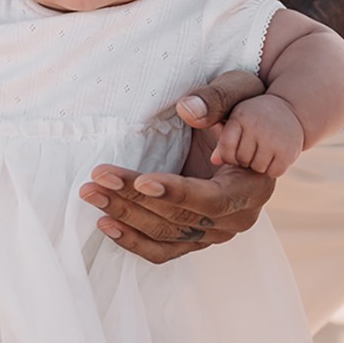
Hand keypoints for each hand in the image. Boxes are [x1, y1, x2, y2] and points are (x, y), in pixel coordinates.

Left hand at [81, 69, 274, 260]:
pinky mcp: (193, 238)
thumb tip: (188, 110)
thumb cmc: (240, 107)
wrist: (244, 131)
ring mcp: (213, 233)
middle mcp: (236, 219)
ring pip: (164, 235)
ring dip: (125, 215)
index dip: (176, 192)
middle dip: (134, 198)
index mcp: (252, 187)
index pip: (212, 199)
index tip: (141, 181)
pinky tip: (106, 223)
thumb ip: (217, 100)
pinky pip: (161, 250)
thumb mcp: (237, 92)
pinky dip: (133, 240)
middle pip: (179, 218)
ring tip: (91, 193)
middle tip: (98, 177)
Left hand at [210, 96, 304, 177]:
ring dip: (260, 164)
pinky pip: (274, 172)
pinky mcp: (288, 151)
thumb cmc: (254, 118)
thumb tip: (214, 161)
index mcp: (240, 117)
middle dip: (246, 159)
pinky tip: (276, 155)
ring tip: (265, 150)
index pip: (226, 148)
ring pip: (258, 167)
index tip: (237, 150)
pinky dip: (274, 168)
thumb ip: (225, 140)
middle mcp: (256, 126)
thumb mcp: (237, 122)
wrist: (289, 110)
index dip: (229, 155)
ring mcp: (273, 138)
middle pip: (242, 160)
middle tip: (255, 148)